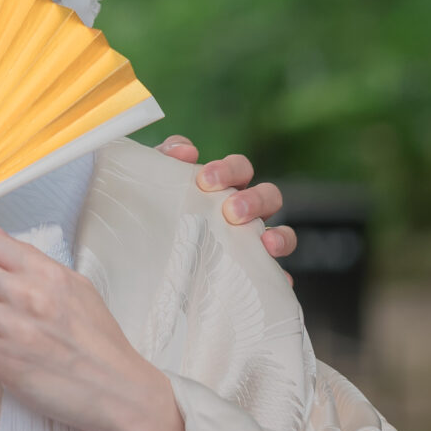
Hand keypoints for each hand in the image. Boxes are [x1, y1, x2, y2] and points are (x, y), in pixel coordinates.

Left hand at [156, 135, 294, 265]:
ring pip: (284, 233)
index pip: (238, 169)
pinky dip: (282, 277)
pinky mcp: (257, 276)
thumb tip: (186, 151)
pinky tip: (277, 280)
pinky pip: (278, 277)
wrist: (147, 268)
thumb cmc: (154, 216)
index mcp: (224, 190)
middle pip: (268, 196)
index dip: (228, 170)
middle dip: (254, 200)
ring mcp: (254, 245)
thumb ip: (166, 161)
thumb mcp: (154, 187)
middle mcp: (245, 215)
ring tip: (264, 242)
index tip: (205, 180)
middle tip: (232, 211)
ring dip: (279, 235)